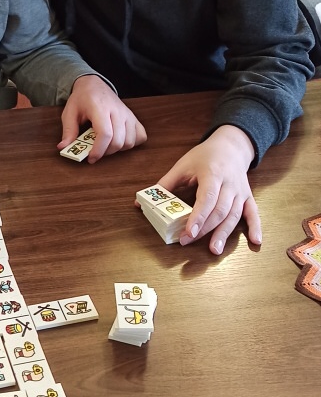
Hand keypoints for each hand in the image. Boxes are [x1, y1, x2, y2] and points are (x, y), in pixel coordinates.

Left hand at [59, 75, 145, 160]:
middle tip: (95, 151)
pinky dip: (132, 143)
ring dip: (118, 149)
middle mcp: (117, 110)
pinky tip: (120, 140)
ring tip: (106, 145)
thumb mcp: (69, 112)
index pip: (105, 133)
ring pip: (130, 141)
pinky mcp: (134, 117)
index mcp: (100, 107)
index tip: (91, 158)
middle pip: (118, 141)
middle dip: (106, 152)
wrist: (93, 85)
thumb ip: (68, 131)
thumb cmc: (82, 99)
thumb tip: (63, 148)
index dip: (99, 150)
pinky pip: (140, 136)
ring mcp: (128, 114)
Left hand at [157, 125, 261, 254]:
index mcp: (212, 174)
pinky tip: (256, 241)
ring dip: (224, 233)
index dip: (198, 217)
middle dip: (204, 228)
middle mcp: (229, 183)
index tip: (188, 233)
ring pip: (234, 215)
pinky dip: (256, 227)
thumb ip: (165, 184)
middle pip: (220, 210)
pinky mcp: (248, 197)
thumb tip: (141, 203)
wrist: (230, 146)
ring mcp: (240, 191)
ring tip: (214, 250)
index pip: (207, 198)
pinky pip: (253, 213)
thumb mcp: (183, 165)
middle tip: (189, 242)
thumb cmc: (204, 156)